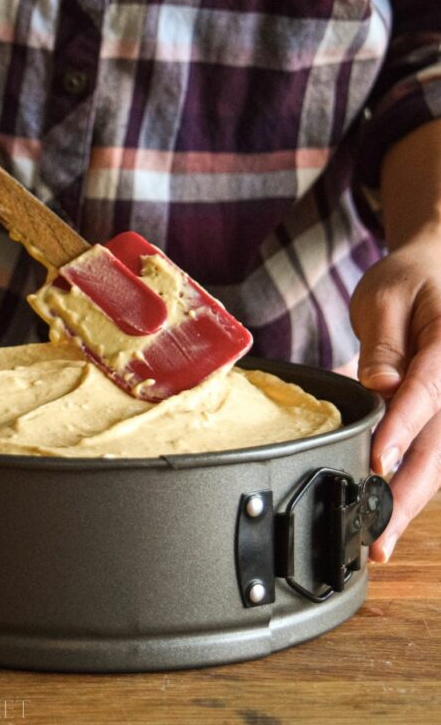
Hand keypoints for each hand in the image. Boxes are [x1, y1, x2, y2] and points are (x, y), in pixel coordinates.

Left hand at [350, 231, 440, 561]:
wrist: (439, 271)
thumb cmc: (410, 281)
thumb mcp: (385, 297)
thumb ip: (382, 344)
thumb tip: (381, 386)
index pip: (425, 393)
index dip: (400, 431)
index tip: (377, 462)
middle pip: (439, 444)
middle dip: (407, 493)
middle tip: (378, 536)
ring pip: (440, 459)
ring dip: (411, 500)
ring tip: (380, 540)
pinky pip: (436, 453)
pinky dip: (415, 485)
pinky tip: (390, 514)